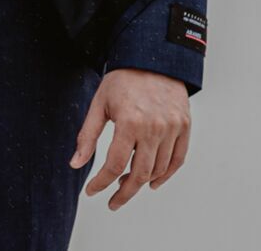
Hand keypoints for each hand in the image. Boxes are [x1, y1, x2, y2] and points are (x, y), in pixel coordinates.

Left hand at [71, 68, 191, 208]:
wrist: (153, 58)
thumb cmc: (122, 79)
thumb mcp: (99, 104)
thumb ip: (88, 135)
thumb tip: (75, 163)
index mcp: (129, 122)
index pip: (114, 164)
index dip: (101, 183)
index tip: (91, 191)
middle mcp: (154, 128)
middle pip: (138, 174)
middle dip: (123, 192)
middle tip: (112, 202)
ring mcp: (172, 129)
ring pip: (158, 170)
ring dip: (141, 183)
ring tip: (125, 184)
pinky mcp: (184, 128)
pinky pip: (177, 160)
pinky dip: (165, 175)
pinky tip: (151, 182)